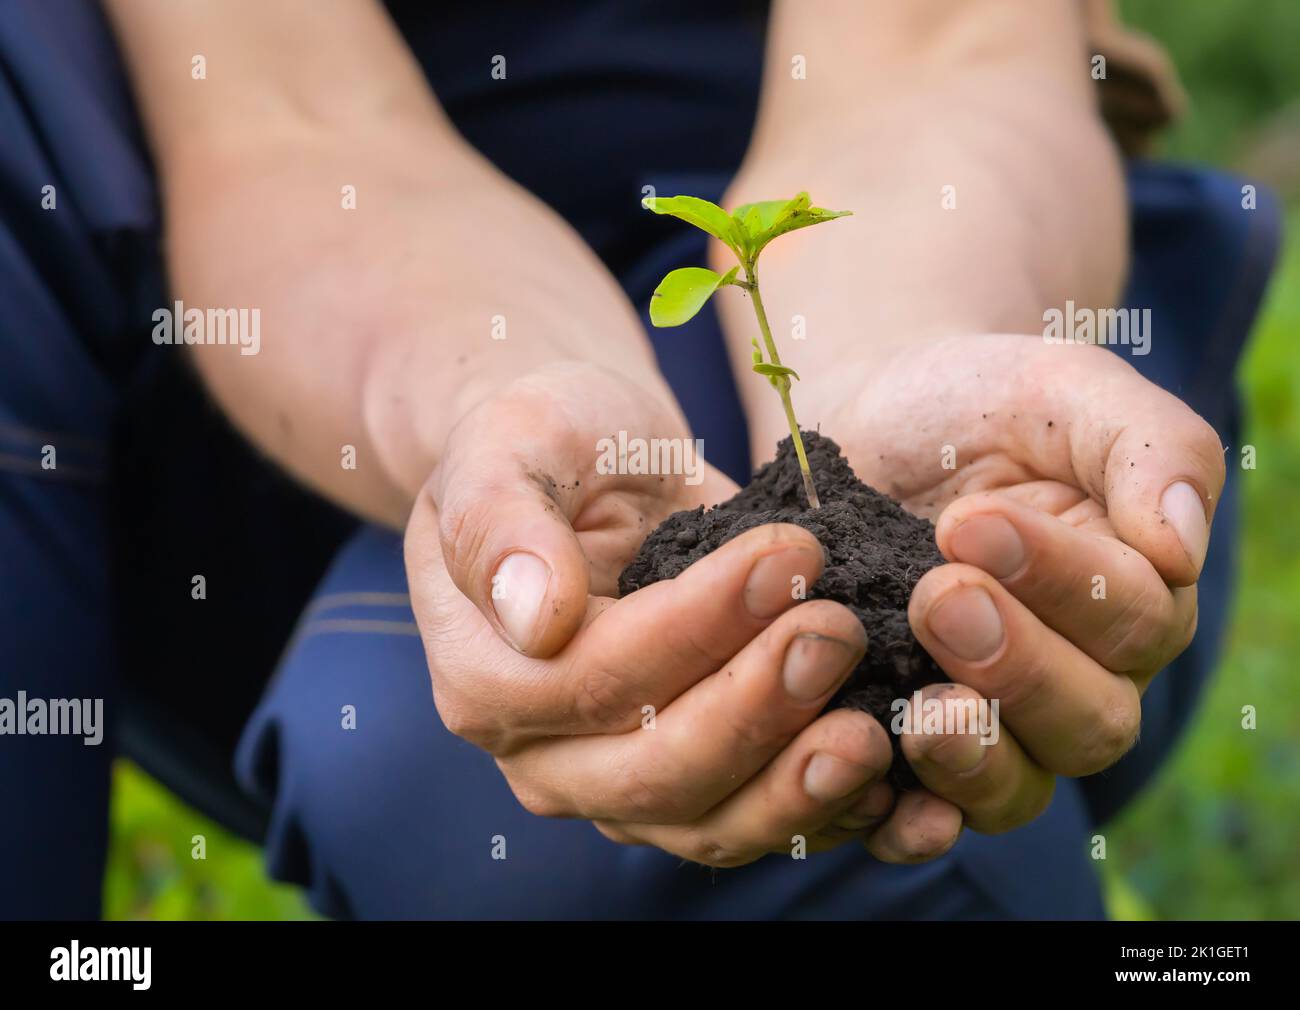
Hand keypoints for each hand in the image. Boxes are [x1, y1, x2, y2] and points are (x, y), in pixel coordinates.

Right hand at [404, 362, 956, 864]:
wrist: (592, 465)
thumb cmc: (546, 442)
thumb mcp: (505, 445)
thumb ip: (500, 525)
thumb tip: (539, 619)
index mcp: (482, 678)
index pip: (594, 678)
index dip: (695, 628)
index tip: (785, 557)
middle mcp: (543, 755)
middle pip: (655, 769)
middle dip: (758, 706)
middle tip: (841, 630)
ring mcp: (617, 783)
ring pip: (710, 822)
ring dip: (799, 786)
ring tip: (878, 730)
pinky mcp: (693, 785)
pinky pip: (759, 821)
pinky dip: (829, 813)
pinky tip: (898, 784)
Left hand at [803, 333, 1221, 850]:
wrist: (871, 426)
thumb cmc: (979, 404)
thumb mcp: (1064, 389)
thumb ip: (1146, 447)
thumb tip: (1182, 544)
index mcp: (1130, 592)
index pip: (1129, 617)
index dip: (1058, 581)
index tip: (968, 521)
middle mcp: (1078, 672)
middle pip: (1089, 721)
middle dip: (1018, 666)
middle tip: (938, 597)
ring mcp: (996, 718)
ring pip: (1020, 784)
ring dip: (976, 757)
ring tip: (918, 708)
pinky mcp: (910, 738)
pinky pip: (929, 810)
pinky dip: (909, 818)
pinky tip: (877, 789)